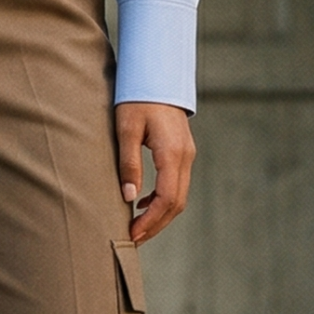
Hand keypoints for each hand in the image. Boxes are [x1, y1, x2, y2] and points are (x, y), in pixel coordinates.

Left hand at [115, 101, 194, 242]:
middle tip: (133, 238)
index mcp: (172, 153)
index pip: (167, 198)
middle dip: (156, 225)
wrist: (157, 75)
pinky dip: (163, 200)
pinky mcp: (182, 152)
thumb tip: (130, 198)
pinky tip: (144, 202)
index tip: (132, 234)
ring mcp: (187, 155)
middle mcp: (185, 157)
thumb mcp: (126, 129)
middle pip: (176, 203)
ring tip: (137, 227)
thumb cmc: (137, 98)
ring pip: (179, 196)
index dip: (151, 221)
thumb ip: (128, 164)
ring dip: (160, 215)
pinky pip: (177, 184)